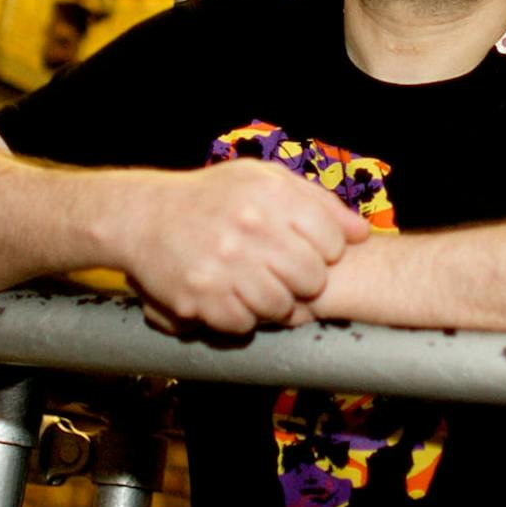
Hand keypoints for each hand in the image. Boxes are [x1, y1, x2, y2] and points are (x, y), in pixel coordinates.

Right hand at [117, 161, 371, 333]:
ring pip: (281, 307)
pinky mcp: (200, 297)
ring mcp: (223, 265)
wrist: (144, 217)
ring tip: (258, 286)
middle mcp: (248, 228)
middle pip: (312, 279)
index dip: (327, 252)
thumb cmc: (214, 198)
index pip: (332, 242)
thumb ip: (317, 202)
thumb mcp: (264, 180)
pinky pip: (243, 325)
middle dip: (305, 282)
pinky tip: (231, 296)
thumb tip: (361, 233)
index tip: (308, 250)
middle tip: (285, 274)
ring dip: (275, 304)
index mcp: (269, 195)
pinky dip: (242, 317)